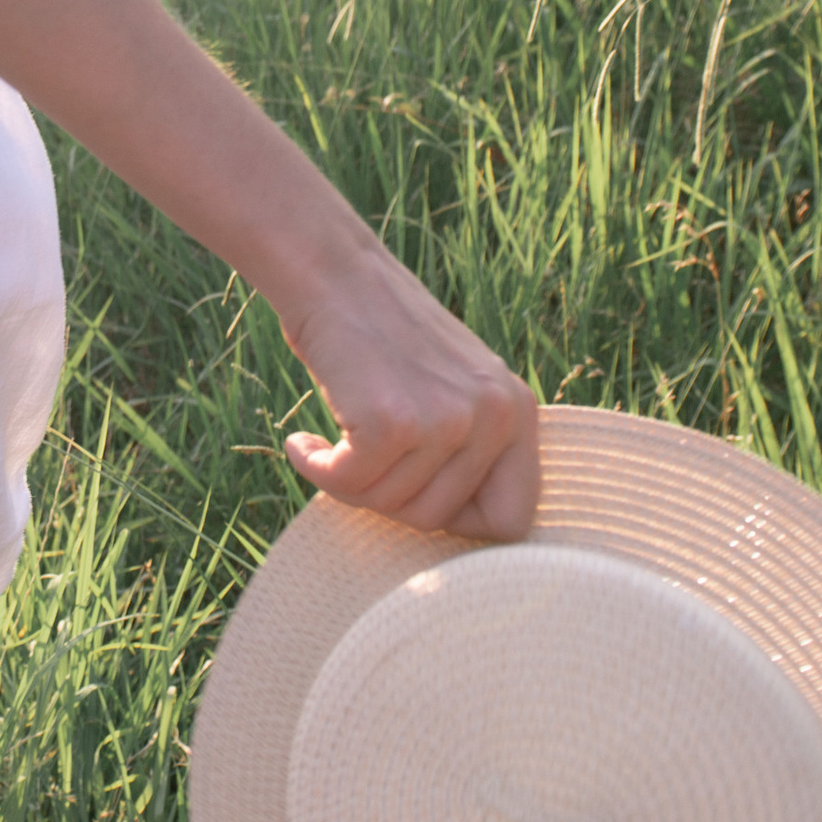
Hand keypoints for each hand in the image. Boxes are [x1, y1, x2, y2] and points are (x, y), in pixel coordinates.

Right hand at [278, 243, 539, 542]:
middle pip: (437, 520)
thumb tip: (459, 547)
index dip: (457, 524)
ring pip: (390, 506)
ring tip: (329, 444)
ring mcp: (446, 419)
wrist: (333, 274)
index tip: (412, 494)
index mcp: (519, 412)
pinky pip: (347, 485)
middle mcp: (495, 416)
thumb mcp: (453, 390)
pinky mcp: (393, 422)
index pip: (511, 522)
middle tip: (356, 461)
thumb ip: (469, 453)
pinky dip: (314, 470)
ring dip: (345, 484)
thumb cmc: (380, 341)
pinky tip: (301, 442)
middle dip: (386, 501)